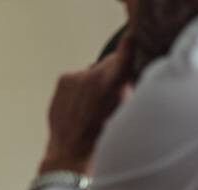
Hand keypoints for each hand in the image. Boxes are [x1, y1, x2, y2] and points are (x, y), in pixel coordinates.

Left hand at [40, 34, 133, 174]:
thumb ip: (127, 86)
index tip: (134, 29)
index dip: (132, 40)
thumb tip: (127, 72)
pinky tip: (81, 104)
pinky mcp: (63, 79)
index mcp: (114, 81)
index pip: (127, 49)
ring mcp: (76, 76)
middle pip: (111, 61)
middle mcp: (94, 74)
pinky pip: (79, 76)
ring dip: (97, 80)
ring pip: (94, 69)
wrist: (71, 152)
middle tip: (113, 93)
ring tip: (94, 104)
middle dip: (114, 72)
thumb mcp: (125, 110)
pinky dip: (82, 85)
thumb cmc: (103, 136)